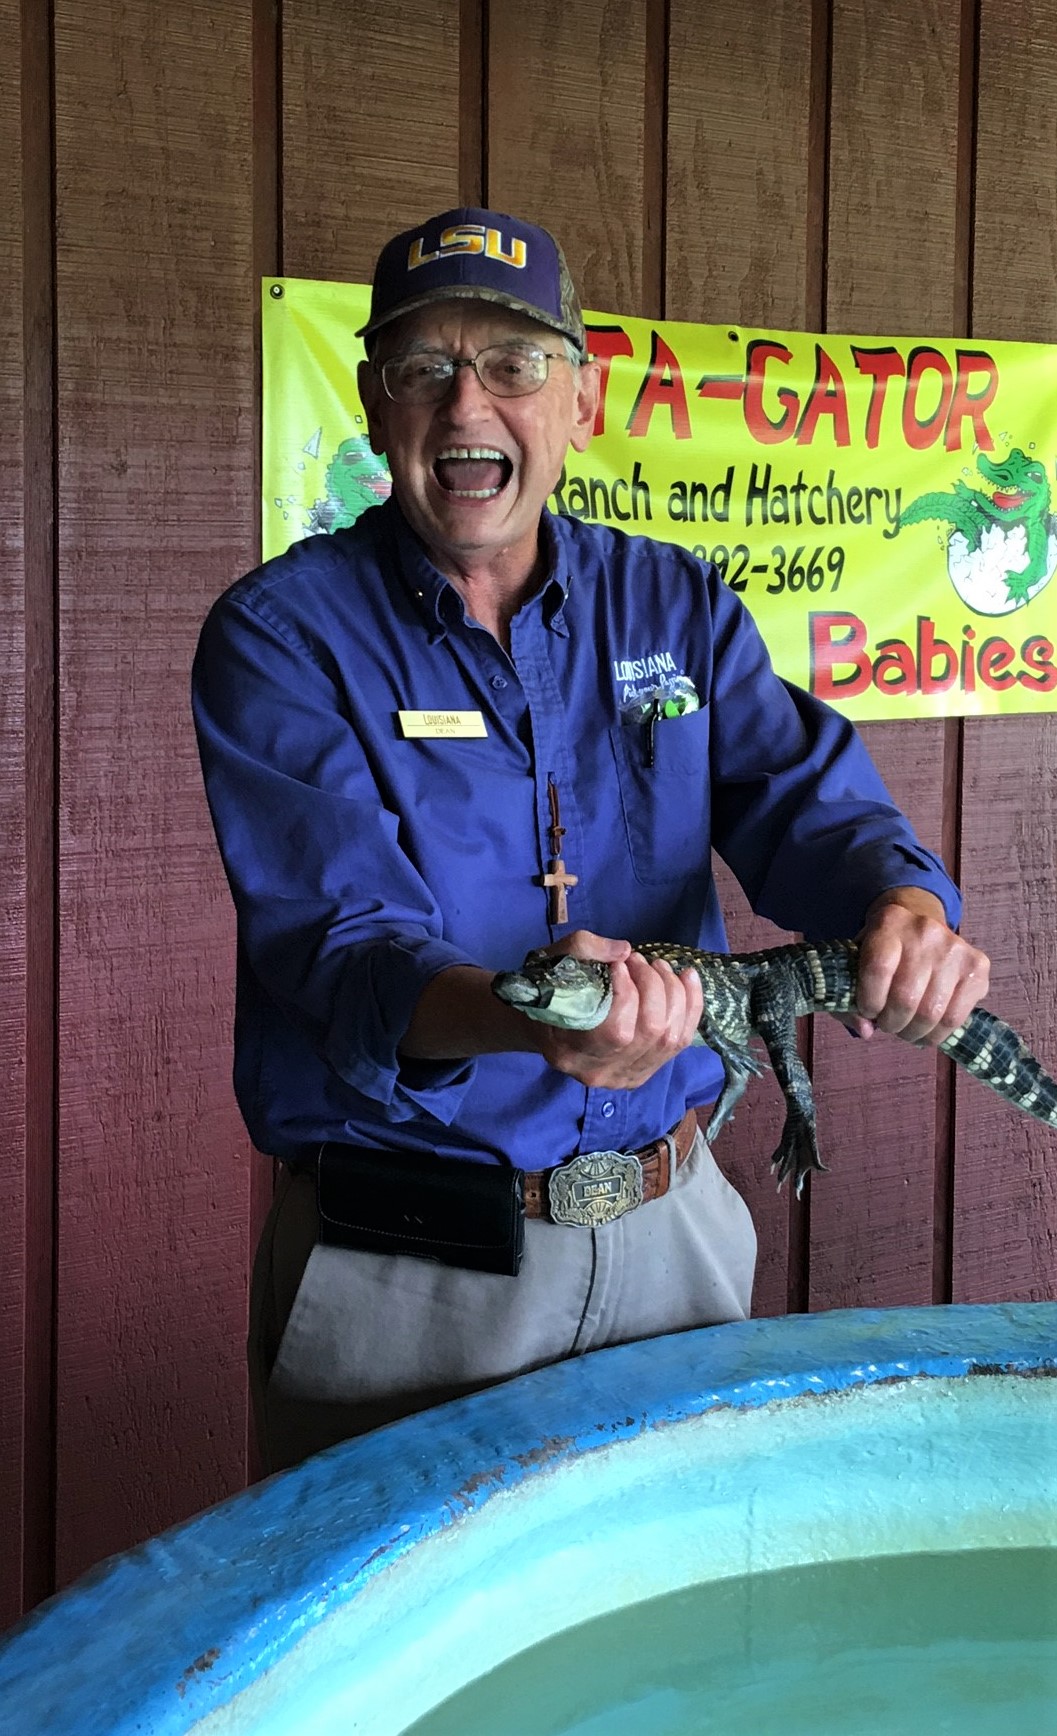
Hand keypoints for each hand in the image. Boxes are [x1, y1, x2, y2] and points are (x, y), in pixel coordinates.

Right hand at [533, 929, 704, 1088]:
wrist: (544, 1024)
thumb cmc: (546, 990)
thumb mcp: (551, 961)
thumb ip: (583, 949)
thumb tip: (625, 950)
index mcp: (569, 1051)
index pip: (617, 1031)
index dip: (628, 992)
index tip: (619, 964)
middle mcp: (600, 1073)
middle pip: (650, 1031)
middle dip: (654, 986)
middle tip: (639, 960)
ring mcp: (625, 1077)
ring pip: (671, 1037)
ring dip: (674, 993)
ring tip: (658, 967)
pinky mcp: (645, 1072)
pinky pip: (681, 1042)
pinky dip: (691, 1007)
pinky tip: (687, 978)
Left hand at [840, 888, 989, 1045]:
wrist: (920, 918)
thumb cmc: (884, 949)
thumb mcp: (857, 961)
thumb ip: (848, 999)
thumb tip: (866, 1031)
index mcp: (889, 921)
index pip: (877, 969)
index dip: (869, 1001)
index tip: (867, 1011)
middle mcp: (925, 930)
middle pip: (906, 997)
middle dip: (892, 1023)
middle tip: (888, 1025)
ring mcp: (955, 947)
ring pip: (932, 1012)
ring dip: (914, 1033)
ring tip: (906, 1030)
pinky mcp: (978, 966)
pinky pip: (956, 1017)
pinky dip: (938, 1034)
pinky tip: (927, 1030)